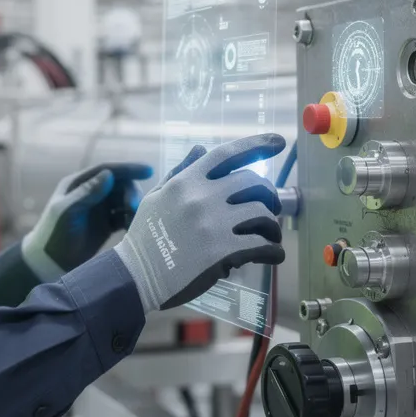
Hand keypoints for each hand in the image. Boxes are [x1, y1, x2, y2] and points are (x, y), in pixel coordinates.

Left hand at [21, 162, 153, 280]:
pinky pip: (123, 217)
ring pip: (123, 201)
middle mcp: (91, 193)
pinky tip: (133, 228)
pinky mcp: (105, 225)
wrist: (48, 264)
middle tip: (134, 208)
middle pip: (119, 185)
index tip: (148, 170)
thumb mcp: (68, 212)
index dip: (128, 169)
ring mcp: (98, 209)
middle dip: (131, 193)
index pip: (107, 170)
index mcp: (78, 184)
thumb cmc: (53, 236)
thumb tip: (109, 174)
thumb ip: (88, 193)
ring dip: (132, 208)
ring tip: (134, 221)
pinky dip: (131, 220)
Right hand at [114, 134, 285, 311]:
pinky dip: (273, 251)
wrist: (136, 275)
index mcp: (187, 181)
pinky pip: (262, 245)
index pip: (227, 153)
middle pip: (254, 183)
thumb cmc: (145, 236)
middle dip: (269, 195)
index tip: (278, 141)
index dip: (257, 144)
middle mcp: (202, 197)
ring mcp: (213, 224)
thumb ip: (181, 171)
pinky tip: (272, 255)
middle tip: (271, 208)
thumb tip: (201, 148)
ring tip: (270, 236)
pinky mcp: (222, 252)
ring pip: (262, 214)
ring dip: (272, 226)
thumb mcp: (158, 197)